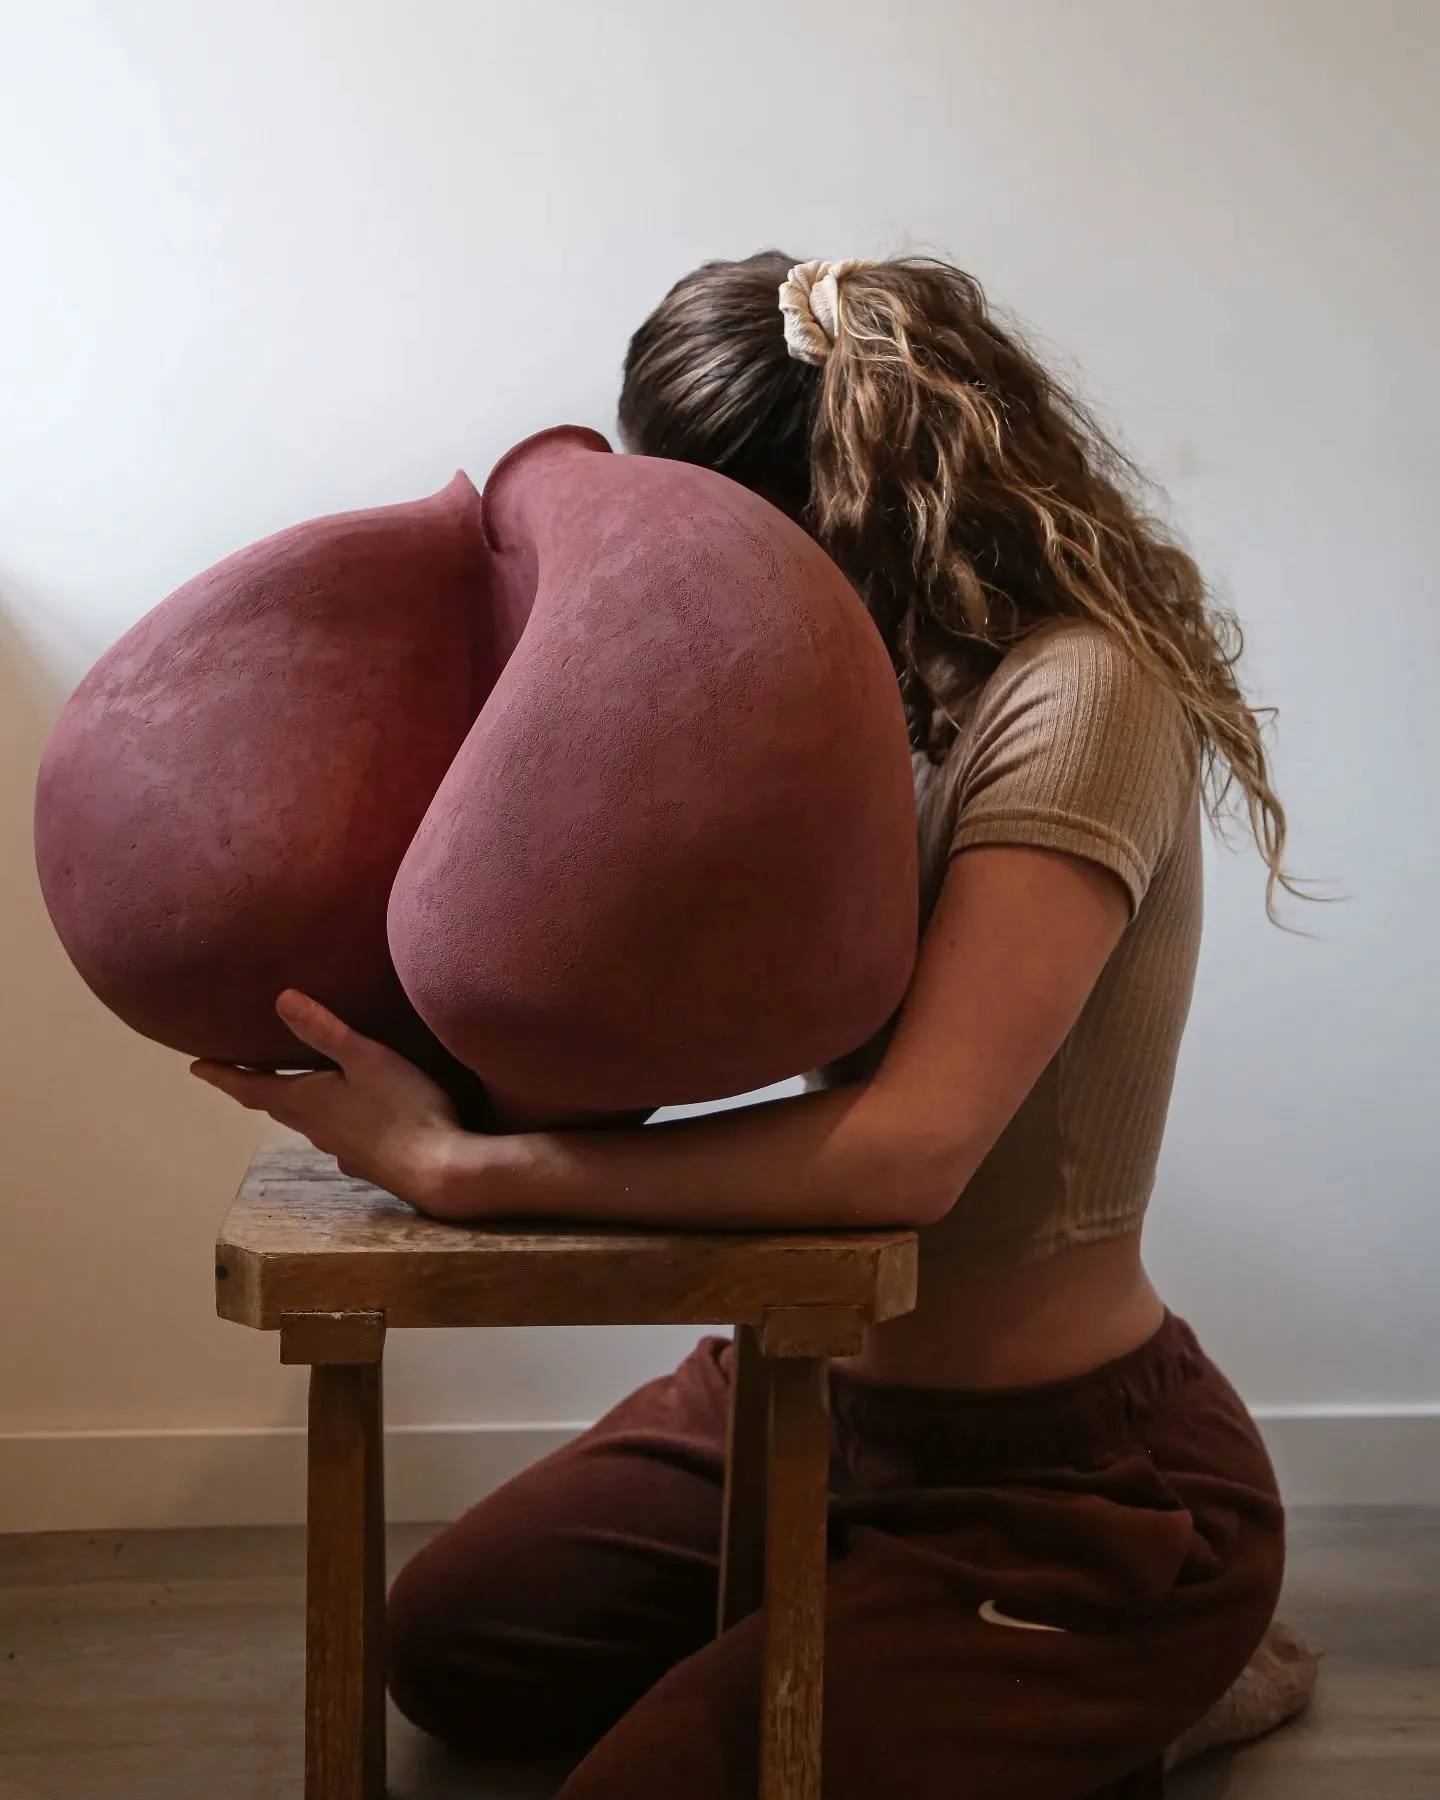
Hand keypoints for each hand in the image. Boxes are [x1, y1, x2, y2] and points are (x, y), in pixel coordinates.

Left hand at [191, 991, 460, 1210]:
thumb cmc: (403, 1109)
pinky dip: (329, 1124)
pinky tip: (347, 1124)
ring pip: (306, 1123)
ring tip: (290, 1089)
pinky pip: (337, 1138)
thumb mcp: (366, 1058)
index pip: (251, 1088)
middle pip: (275, 1106)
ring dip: (291, 1105)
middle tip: (238, 1073)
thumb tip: (281, 998)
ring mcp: (341, 1149)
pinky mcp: (368, 1162)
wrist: (440, 1171)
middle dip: (254, 1088)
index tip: (196, 1067)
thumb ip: (324, 1029)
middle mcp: (316, 1128)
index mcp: (307, 1101)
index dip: (223, 1076)